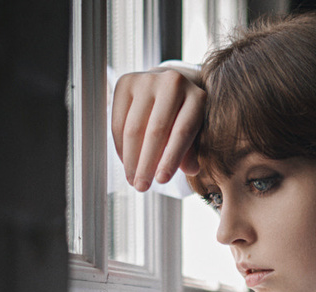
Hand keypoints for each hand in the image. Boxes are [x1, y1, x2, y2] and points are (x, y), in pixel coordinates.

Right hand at [112, 66, 206, 191]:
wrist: (169, 87)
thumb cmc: (186, 117)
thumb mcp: (196, 133)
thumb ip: (192, 150)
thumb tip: (190, 169)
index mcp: (197, 97)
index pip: (182, 132)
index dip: (171, 158)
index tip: (161, 181)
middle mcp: (173, 83)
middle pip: (156, 130)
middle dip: (147, 163)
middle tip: (141, 187)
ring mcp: (147, 80)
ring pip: (134, 127)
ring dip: (131, 158)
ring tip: (132, 180)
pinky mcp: (126, 83)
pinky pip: (118, 121)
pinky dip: (121, 146)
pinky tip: (126, 162)